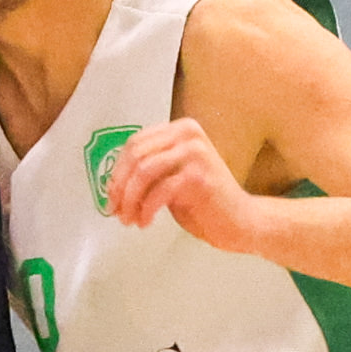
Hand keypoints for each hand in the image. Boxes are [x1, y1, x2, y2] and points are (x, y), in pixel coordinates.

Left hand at [103, 118, 274, 256]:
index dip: (117, 172)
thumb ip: (148, 169)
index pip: (135, 143)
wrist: (240, 221)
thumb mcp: (170, 176)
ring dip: (130, 200)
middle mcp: (188, 134)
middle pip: (136, 155)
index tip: (111, 196)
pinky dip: (146, 209)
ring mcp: (195, 153)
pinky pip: (158, 191)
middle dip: (119, 187)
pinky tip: (145, 222)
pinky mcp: (199, 176)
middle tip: (116, 211)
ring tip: (129, 219)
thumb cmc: (204, 201)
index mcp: (180, 129)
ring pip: (143, 172)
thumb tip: (111, 183)